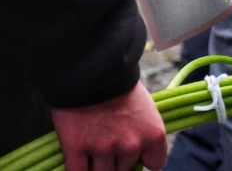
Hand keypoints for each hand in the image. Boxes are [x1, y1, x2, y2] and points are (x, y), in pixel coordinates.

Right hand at [50, 81, 166, 170]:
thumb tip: (137, 150)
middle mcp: (131, 145)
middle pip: (124, 170)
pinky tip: (79, 162)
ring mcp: (103, 149)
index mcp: (153, 134)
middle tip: (109, 145)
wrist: (92, 70)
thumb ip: (143, 130)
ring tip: (93, 150)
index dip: (144, 159)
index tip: (137, 154)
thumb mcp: (144, 106)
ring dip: (98, 166)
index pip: (156, 163)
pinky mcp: (76, 149)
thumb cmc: (119, 84)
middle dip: (118, 161)